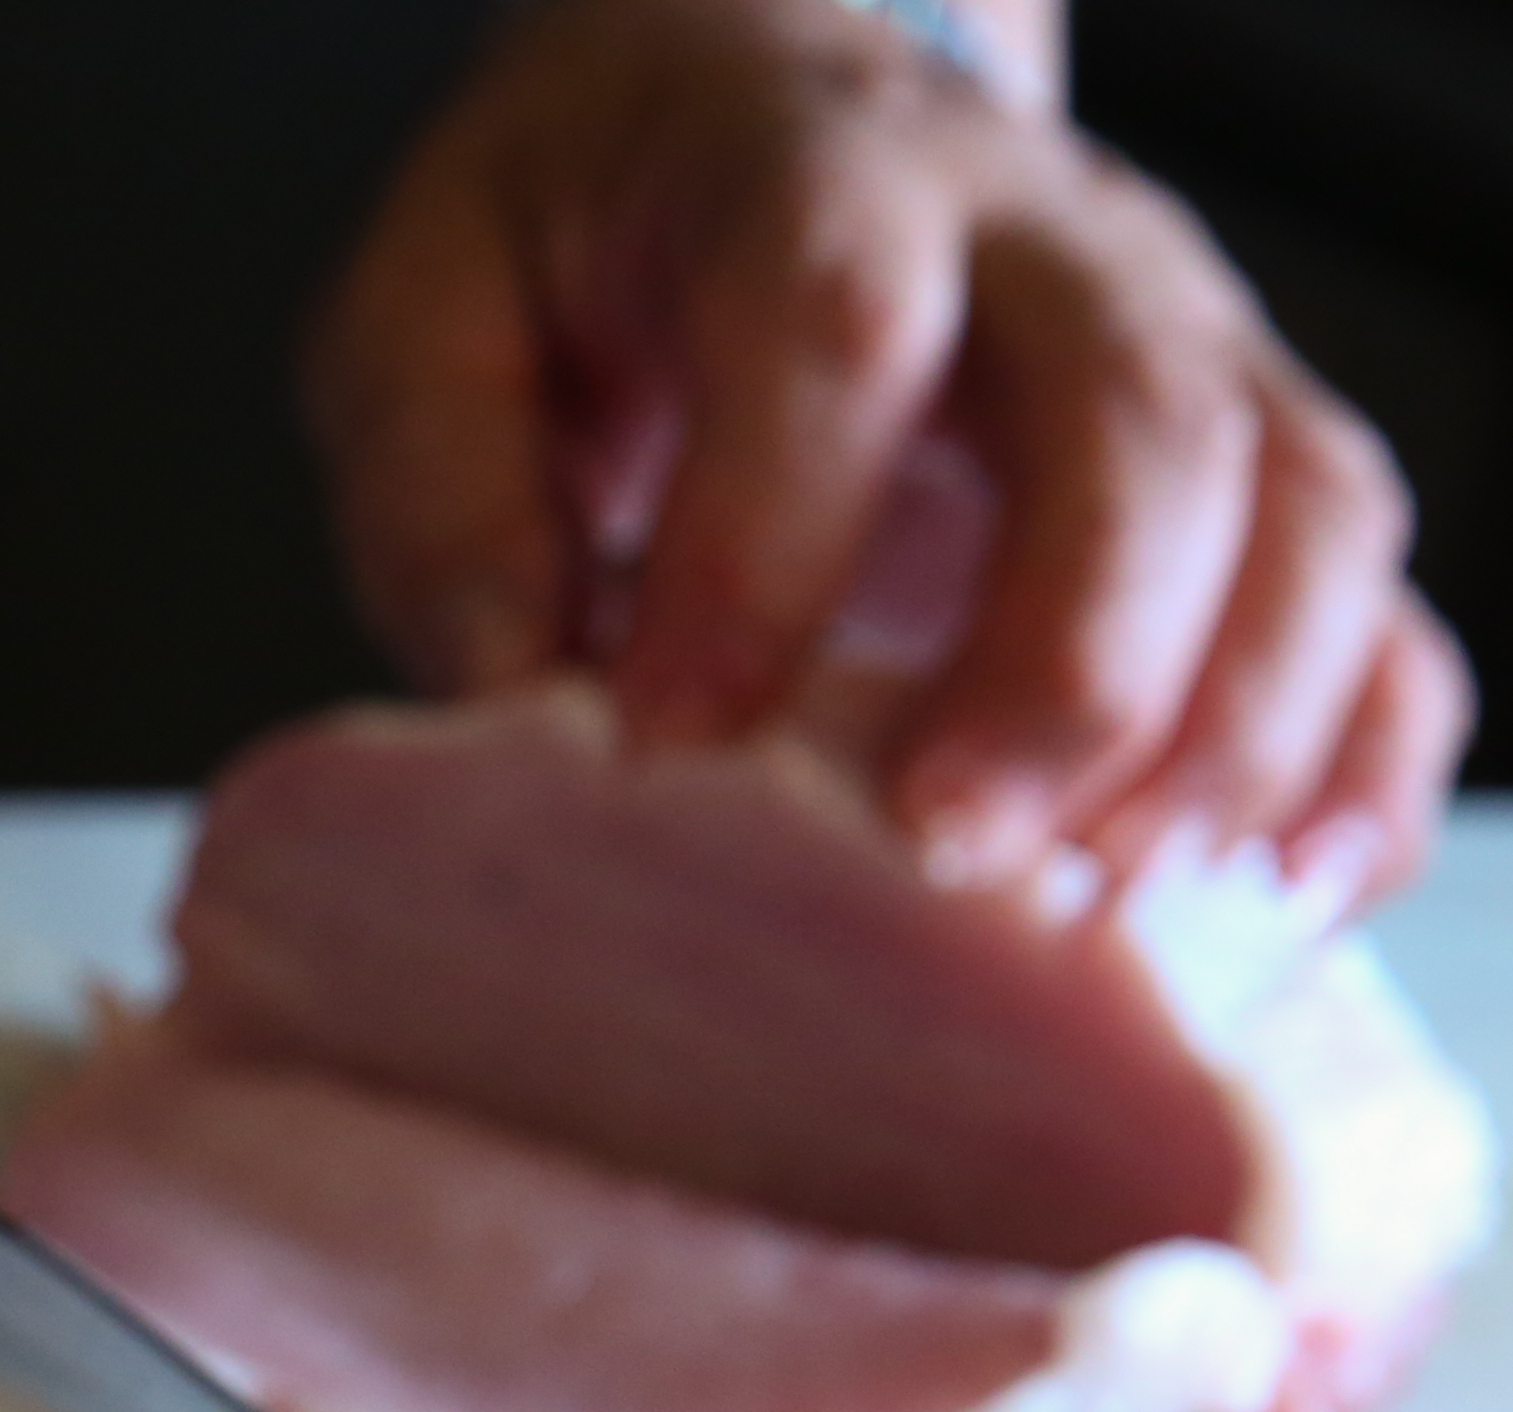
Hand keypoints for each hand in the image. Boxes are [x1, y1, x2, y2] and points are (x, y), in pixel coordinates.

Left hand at [312, 0, 1467, 905]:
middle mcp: (1047, 252)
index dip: (767, 538)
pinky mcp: (1248, 473)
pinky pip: (1369, 601)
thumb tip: (501, 689)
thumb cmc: (581, 260)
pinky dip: (1355, 754)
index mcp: (817, 184)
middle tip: (954, 849)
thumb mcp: (427, 325)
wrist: (737, 127)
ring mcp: (1185, 351)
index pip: (836, 327)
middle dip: (1069, 659)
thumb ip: (442, 495)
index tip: (676, 735)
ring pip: (1302, 508)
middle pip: (1139, 421)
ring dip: (1234, 724)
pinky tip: (1277, 895)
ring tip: (1115, 899)